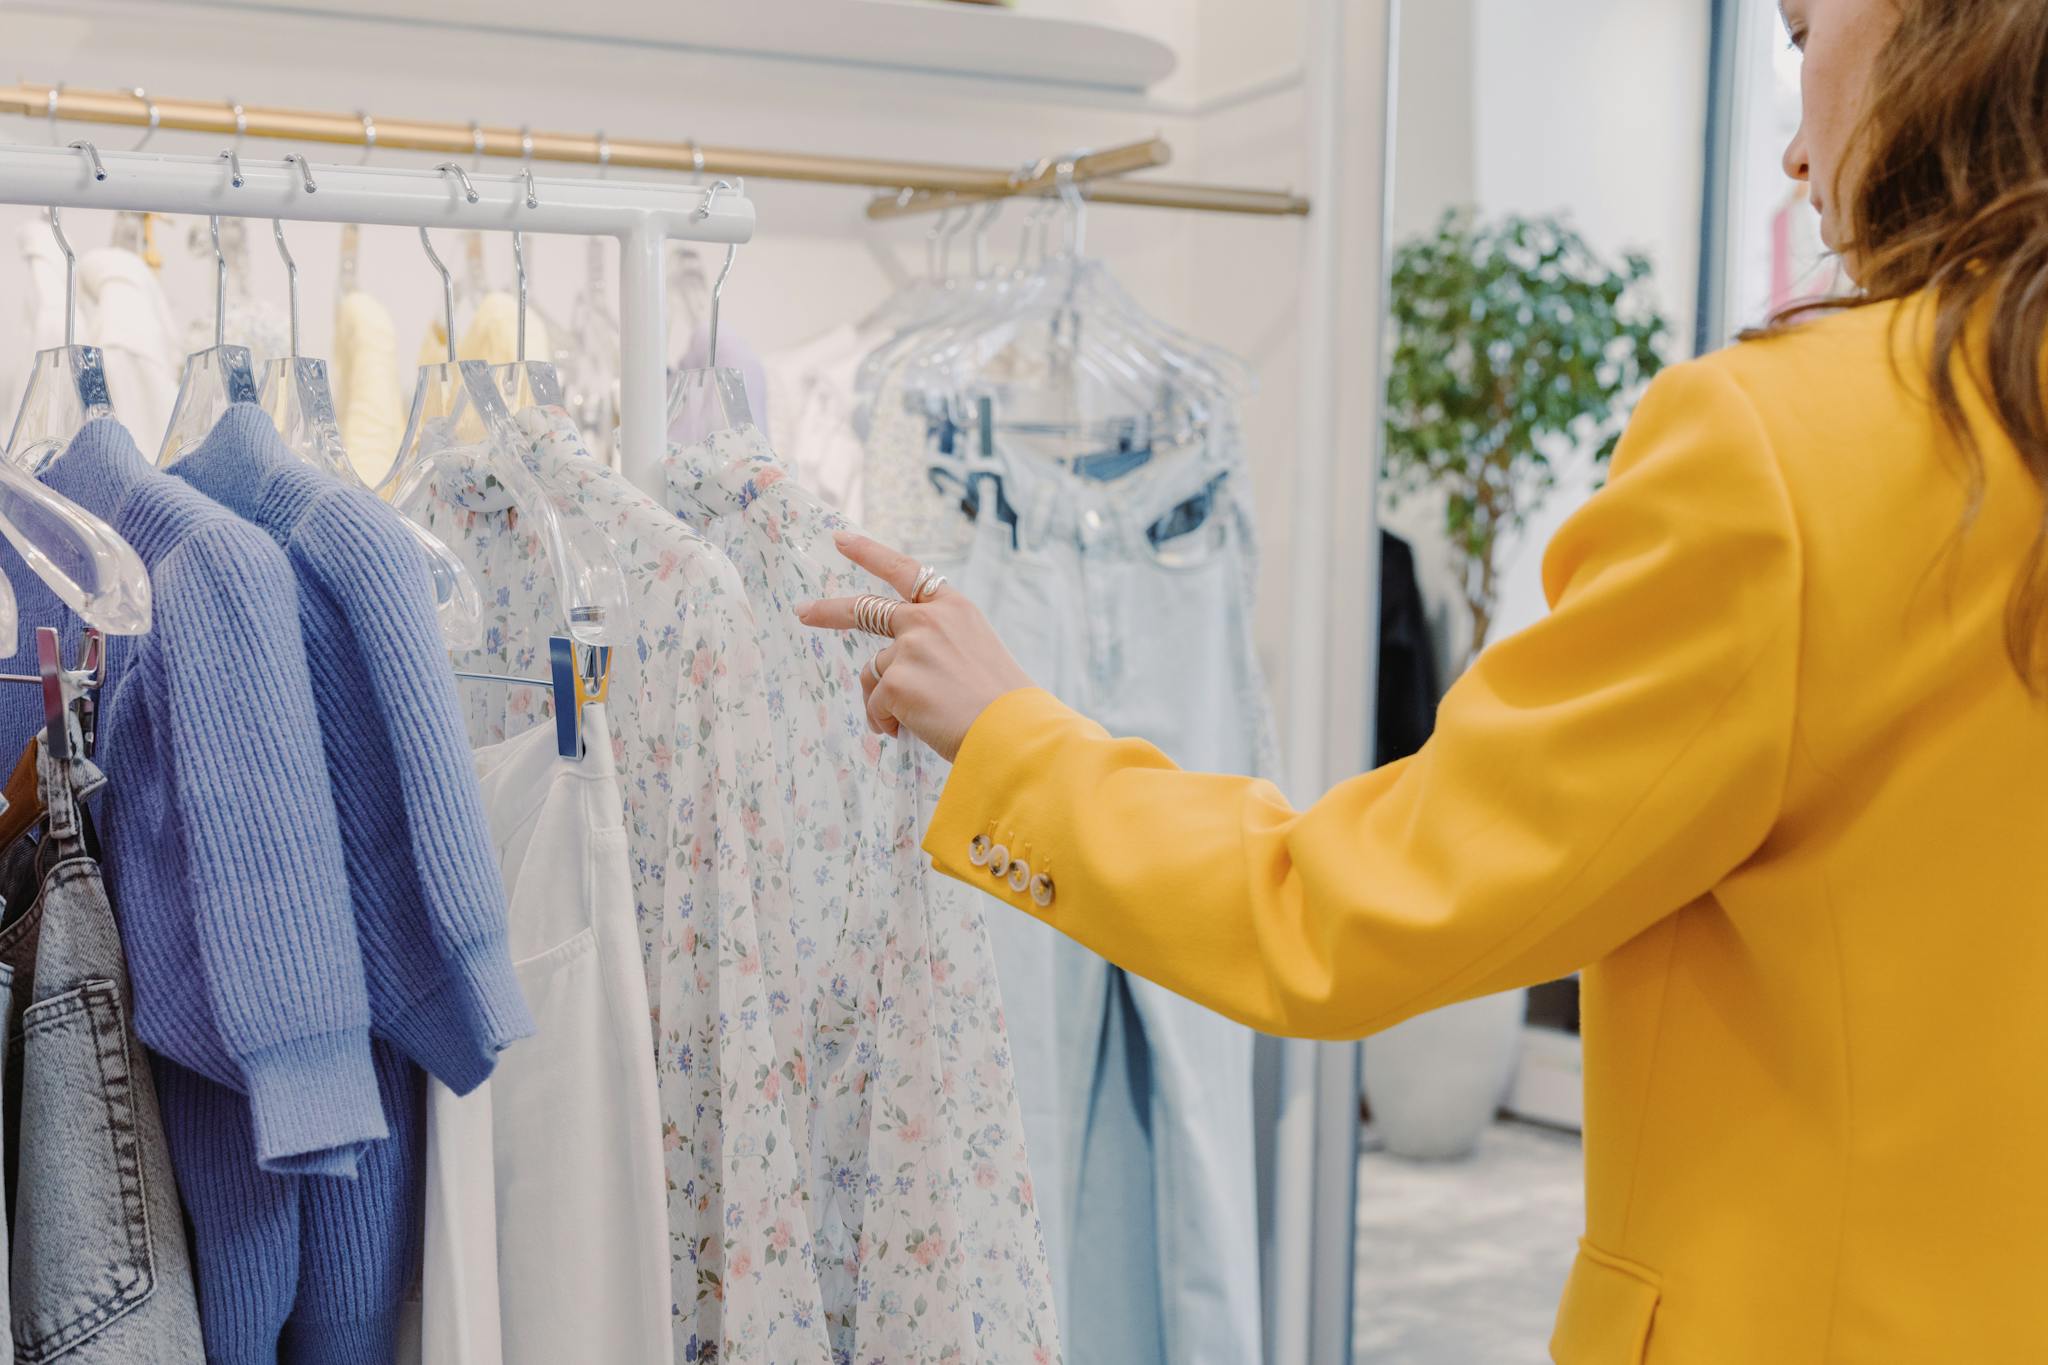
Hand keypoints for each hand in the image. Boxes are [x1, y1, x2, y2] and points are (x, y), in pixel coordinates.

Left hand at [796, 532, 1034, 761]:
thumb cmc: (1002, 703)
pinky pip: (876, 704)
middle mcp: (927, 620)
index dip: (869, 553)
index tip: (841, 540)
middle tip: (803, 612)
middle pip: (864, 610)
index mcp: (953, 608)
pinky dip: (885, 721)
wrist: (1014, 732)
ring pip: (874, 671)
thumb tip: (896, 670)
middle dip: (828, 611)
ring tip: (905, 722)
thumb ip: (937, 644)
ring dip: (882, 699)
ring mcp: (909, 648)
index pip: (905, 571)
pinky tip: (906, 732)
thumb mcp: (976, 652)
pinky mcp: (896, 681)